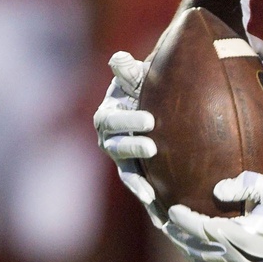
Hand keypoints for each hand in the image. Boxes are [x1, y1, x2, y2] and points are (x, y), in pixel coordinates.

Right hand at [93, 51, 161, 225]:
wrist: (153, 102)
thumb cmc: (143, 87)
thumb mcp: (136, 78)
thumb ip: (128, 71)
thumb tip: (119, 59)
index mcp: (108, 113)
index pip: (112, 119)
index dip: (128, 122)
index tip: (151, 122)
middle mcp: (108, 137)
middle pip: (116, 145)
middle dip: (133, 146)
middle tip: (153, 147)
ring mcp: (119, 156)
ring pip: (125, 168)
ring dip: (136, 178)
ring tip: (150, 190)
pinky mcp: (131, 169)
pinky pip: (135, 182)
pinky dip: (142, 191)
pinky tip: (154, 203)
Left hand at [167, 171, 262, 261]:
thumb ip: (241, 186)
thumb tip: (215, 191)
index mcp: (241, 237)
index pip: (201, 229)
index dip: (183, 220)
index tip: (172, 210)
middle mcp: (239, 260)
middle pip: (198, 251)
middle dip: (179, 238)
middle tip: (167, 225)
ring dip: (190, 254)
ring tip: (180, 241)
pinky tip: (204, 255)